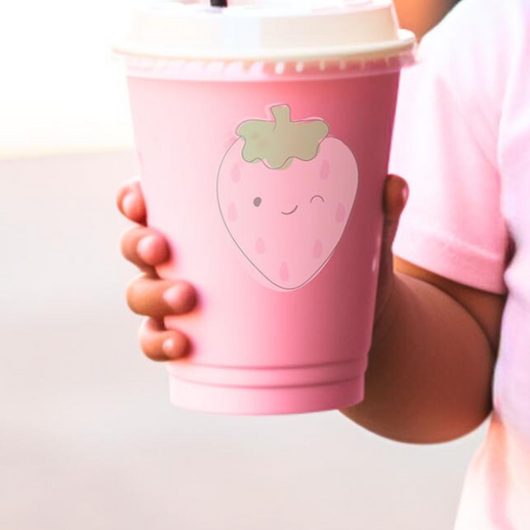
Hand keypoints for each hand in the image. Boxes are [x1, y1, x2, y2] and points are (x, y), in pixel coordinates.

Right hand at [119, 173, 409, 361]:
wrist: (361, 325)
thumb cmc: (348, 259)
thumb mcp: (363, 233)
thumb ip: (379, 209)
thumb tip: (394, 184)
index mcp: (214, 216)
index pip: (157, 198)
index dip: (135, 196)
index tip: (140, 196)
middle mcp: (191, 255)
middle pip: (139, 245)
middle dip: (140, 244)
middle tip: (164, 248)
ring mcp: (189, 299)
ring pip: (143, 295)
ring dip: (152, 297)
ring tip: (188, 298)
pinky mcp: (204, 340)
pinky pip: (161, 344)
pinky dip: (161, 345)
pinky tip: (181, 345)